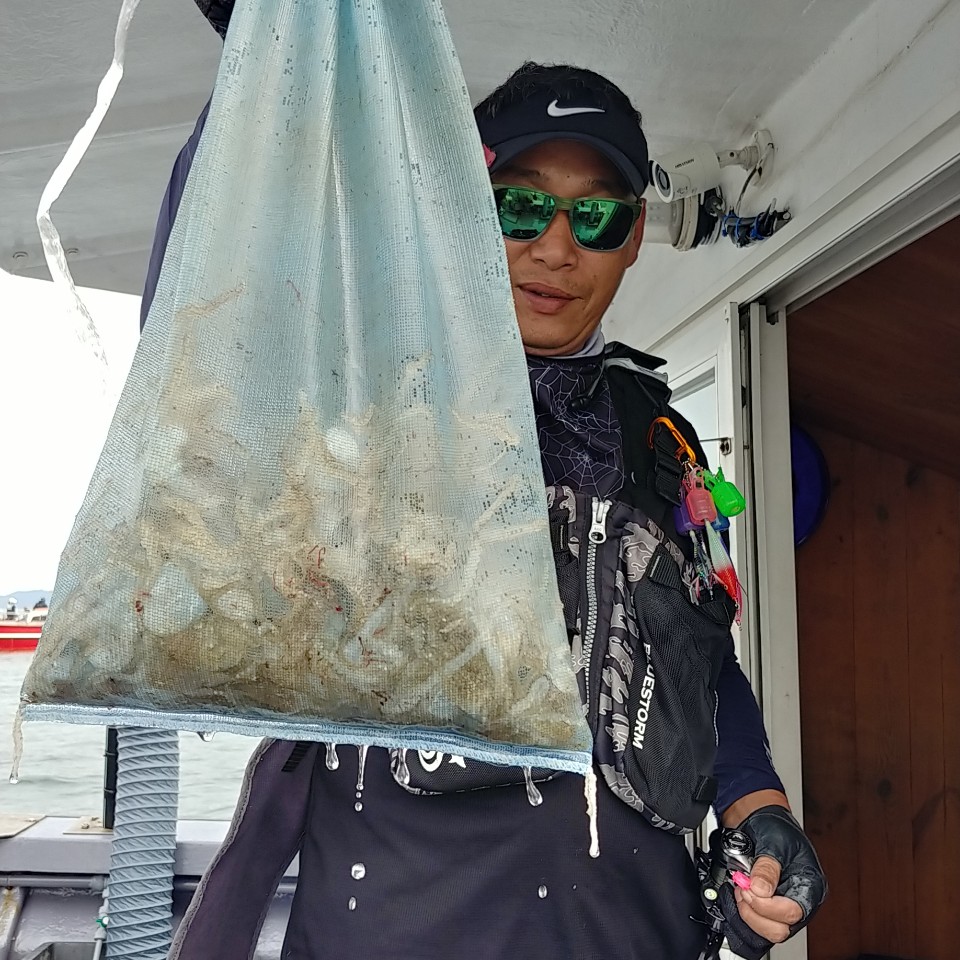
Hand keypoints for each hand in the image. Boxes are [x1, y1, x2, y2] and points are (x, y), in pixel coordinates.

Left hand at [717, 805, 826, 958]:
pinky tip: (739, 896)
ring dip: (748, 914)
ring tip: (740, 889)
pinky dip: (744, 915)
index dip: (766, 905)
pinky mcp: (769, 909)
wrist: (760, 820)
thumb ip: (768, 866)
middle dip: (755, 912)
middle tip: (742, 887)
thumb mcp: (774, 841)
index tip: (748, 887)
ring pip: (767, 932)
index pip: (793, 913)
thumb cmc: (775, 827)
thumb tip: (760, 889)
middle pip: (780, 930)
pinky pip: (757, 926)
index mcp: (810, 886)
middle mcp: (800, 902)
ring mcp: (784, 907)